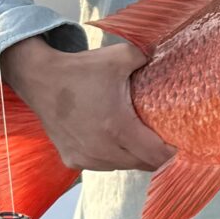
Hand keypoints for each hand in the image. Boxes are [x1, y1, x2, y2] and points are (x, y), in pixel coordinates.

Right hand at [0, 36, 172, 172]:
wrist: (40, 79)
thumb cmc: (80, 70)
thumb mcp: (119, 57)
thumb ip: (148, 55)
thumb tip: (168, 52)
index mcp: (118, 127)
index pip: (156, 155)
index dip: (172, 153)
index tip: (180, 143)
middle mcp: (102, 149)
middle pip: (142, 164)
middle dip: (156, 155)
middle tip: (163, 138)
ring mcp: (86, 157)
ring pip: (122, 166)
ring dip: (133, 156)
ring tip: (139, 137)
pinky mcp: (72, 160)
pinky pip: (102, 165)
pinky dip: (112, 156)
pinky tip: (112, 139)